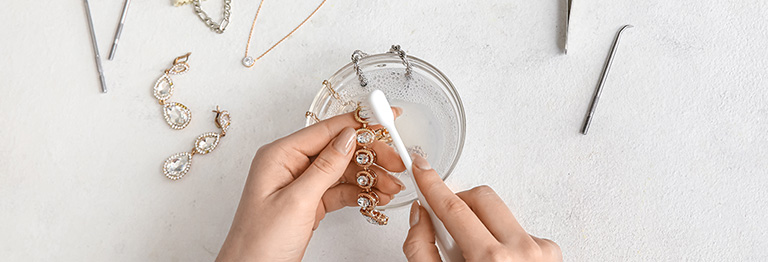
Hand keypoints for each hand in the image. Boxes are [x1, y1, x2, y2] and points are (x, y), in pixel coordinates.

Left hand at [217, 109, 405, 261]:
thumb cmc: (258, 244)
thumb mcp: (297, 201)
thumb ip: (325, 167)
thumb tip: (348, 138)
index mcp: (279, 156)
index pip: (326, 130)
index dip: (359, 124)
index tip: (386, 119)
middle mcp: (290, 165)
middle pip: (339, 149)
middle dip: (370, 156)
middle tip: (397, 163)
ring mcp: (300, 185)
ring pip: (343, 171)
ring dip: (370, 177)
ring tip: (392, 186)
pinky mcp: (309, 203)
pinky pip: (340, 190)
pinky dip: (360, 193)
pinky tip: (376, 197)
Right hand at [403, 155, 561, 261]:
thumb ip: (422, 249)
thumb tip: (420, 216)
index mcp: (491, 261)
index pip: (453, 208)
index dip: (432, 185)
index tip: (422, 169)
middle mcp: (522, 251)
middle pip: (482, 198)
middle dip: (459, 203)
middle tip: (446, 225)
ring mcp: (542, 252)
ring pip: (502, 215)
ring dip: (483, 227)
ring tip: (476, 260)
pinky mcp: (553, 255)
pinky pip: (520, 232)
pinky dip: (504, 242)